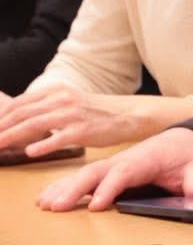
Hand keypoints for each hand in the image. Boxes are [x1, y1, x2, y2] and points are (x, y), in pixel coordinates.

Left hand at [0, 84, 190, 153]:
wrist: (128, 115)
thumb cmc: (95, 114)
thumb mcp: (67, 103)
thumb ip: (43, 109)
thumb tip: (14, 122)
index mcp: (55, 91)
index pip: (18, 104)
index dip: (0, 118)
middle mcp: (62, 99)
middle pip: (22, 114)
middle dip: (0, 129)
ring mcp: (73, 114)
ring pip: (35, 125)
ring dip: (11, 137)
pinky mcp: (84, 129)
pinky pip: (59, 137)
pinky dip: (43, 145)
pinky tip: (30, 152)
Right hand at [35, 127, 192, 211]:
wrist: (181, 141)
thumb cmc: (185, 155)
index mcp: (143, 160)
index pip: (123, 173)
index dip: (108, 188)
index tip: (95, 205)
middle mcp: (122, 161)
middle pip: (95, 173)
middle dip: (75, 190)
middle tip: (57, 207)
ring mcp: (111, 166)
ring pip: (83, 176)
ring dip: (63, 189)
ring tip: (45, 205)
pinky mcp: (105, 173)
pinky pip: (80, 179)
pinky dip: (62, 187)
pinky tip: (45, 199)